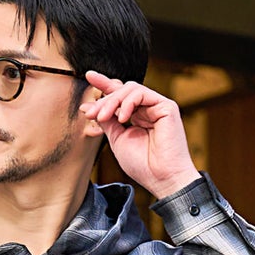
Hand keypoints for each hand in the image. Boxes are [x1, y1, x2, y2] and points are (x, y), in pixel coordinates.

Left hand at [80, 71, 200, 198]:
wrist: (162, 178)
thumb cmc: (142, 165)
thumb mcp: (117, 140)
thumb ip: (107, 122)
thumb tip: (91, 107)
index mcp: (137, 117)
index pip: (120, 96)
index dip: (105, 85)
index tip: (88, 76)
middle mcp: (147, 110)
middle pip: (123, 90)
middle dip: (104, 99)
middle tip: (90, 113)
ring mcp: (157, 107)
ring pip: (130, 89)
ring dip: (112, 101)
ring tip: (103, 117)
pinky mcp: (166, 106)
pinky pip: (142, 93)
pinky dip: (128, 102)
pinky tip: (122, 117)